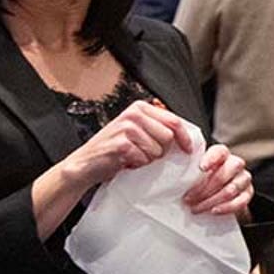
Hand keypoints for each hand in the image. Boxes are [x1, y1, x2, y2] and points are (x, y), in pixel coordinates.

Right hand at [61, 99, 194, 188]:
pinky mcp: (121, 144)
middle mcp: (133, 114)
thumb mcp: (137, 131)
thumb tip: (187, 137)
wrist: (85, 163)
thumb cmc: (114, 149)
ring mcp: (126, 128)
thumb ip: (157, 128)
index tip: (188, 149)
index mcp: (140, 108)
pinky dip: (137, 164)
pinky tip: (125, 161)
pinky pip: (144, 159)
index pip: (174, 121)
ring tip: (133, 156)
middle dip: (161, 150)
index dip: (185, 137)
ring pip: (158, 150)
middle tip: (144, 153)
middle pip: (168, 136)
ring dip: (148, 158)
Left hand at [182, 143, 252, 216]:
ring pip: (230, 190)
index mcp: (223, 154)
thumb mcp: (198, 171)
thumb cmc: (205, 179)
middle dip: (203, 189)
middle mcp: (236, 164)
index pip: (220, 152)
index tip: (201, 168)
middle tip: (188, 199)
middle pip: (223, 175)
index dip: (211, 159)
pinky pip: (240, 202)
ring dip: (210, 201)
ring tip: (196, 208)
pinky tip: (213, 211)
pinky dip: (225, 208)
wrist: (221, 191)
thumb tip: (174, 180)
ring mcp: (244, 178)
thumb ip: (192, 171)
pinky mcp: (248, 193)